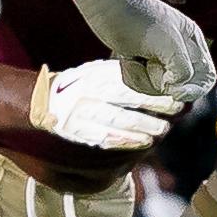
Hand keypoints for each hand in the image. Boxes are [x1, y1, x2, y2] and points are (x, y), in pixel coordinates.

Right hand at [29, 59, 177, 150]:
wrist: (43, 102)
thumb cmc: (79, 87)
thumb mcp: (96, 73)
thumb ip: (120, 76)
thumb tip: (157, 81)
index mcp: (94, 75)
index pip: (130, 83)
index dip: (153, 92)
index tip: (173, 98)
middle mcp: (88, 92)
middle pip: (127, 100)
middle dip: (154, 109)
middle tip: (172, 116)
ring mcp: (81, 113)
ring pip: (118, 122)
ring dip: (143, 129)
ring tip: (160, 131)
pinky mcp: (77, 132)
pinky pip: (105, 139)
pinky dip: (125, 142)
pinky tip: (141, 144)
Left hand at [68, 0, 215, 101]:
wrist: (106, 8)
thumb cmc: (138, 20)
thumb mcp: (167, 43)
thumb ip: (182, 69)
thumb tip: (178, 90)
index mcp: (192, 42)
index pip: (206, 77)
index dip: (195, 90)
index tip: (174, 92)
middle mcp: (179, 52)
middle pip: (178, 87)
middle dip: (157, 78)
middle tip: (146, 60)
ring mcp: (159, 59)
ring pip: (157, 88)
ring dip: (140, 77)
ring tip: (132, 57)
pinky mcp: (141, 63)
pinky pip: (141, 83)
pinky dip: (131, 75)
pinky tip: (126, 58)